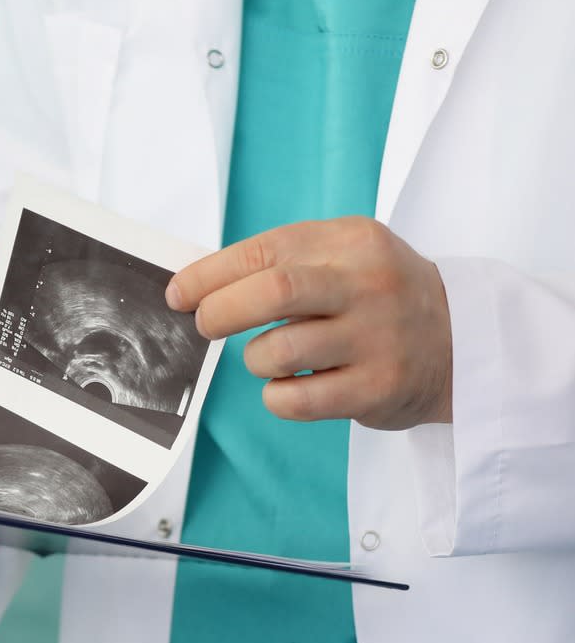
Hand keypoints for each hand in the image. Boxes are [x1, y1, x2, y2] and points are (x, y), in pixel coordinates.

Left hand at [166, 216, 452, 429]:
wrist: (464, 341)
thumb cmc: (380, 297)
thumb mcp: (345, 256)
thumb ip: (282, 262)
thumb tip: (194, 284)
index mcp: (353, 242)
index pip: (264, 251)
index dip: (209, 275)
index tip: (178, 294)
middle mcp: (369, 285)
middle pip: (272, 293)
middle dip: (219, 312)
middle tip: (206, 325)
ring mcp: (378, 338)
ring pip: (277, 351)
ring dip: (254, 359)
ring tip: (270, 357)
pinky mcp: (378, 388)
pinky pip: (294, 400)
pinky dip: (276, 397)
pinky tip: (291, 386)